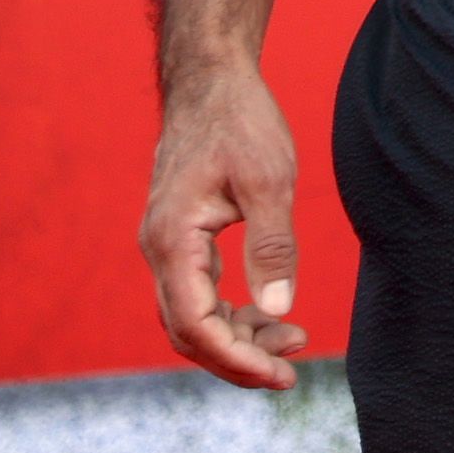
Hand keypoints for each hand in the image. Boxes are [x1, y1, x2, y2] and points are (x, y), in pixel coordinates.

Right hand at [139, 66, 308, 388]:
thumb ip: (272, 246)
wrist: (211, 78)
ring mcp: (166, 245)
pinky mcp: (180, 238)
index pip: (195, 325)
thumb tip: (277, 310)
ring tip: (294, 339)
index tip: (281, 374)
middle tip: (291, 370)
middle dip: (239, 358)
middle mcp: (159, 249)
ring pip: (193, 316)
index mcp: (172, 239)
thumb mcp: (269, 180)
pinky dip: (232, 312)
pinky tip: (269, 311)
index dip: (237, 359)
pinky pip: (199, 294)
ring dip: (238, 337)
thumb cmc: (239, 121)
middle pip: (189, 332)